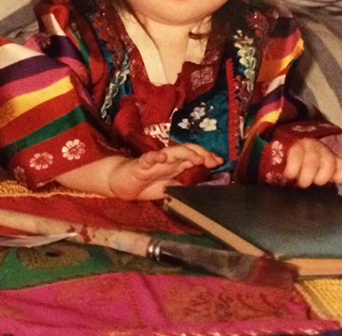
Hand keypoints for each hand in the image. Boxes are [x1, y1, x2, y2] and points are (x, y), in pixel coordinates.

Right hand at [109, 144, 223, 199]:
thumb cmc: (146, 185)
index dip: (207, 157)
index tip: (219, 162)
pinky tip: (162, 157)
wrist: (122, 184)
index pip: (194, 156)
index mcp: (175, 165)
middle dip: (201, 153)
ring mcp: (155, 161)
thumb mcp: (170, 189)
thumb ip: (184, 186)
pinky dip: (155, 156)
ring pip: (172, 152)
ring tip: (196, 158)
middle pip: (186, 150)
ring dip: (185, 153)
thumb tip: (202, 190)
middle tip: (212, 160)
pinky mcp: (141, 165)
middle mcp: (168, 159)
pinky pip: (148, 158)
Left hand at [282, 138, 341, 187]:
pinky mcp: (338, 160)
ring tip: (317, 182)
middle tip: (302, 184)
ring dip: (322, 176)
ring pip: (330, 162)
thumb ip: (277, 166)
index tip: (289, 176)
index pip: (296, 152)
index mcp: (296, 143)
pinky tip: (333, 181)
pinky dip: (340, 176)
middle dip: (307, 176)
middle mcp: (313, 145)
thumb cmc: (288, 161)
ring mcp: (327, 152)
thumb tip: (274, 177)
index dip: (293, 167)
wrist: (301, 150)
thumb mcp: (280, 161)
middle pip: (313, 160)